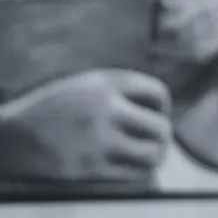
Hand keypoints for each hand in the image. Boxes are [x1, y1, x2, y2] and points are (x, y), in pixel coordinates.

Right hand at [0, 69, 172, 181]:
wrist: (12, 137)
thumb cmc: (55, 110)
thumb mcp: (87, 85)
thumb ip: (122, 90)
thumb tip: (162, 108)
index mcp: (106, 83)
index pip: (158, 94)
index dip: (162, 106)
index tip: (154, 113)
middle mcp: (105, 109)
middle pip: (161, 126)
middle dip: (163, 133)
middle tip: (157, 137)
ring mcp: (98, 140)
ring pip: (152, 153)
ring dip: (157, 154)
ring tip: (152, 153)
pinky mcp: (89, 168)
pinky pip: (133, 174)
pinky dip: (140, 171)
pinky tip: (133, 166)